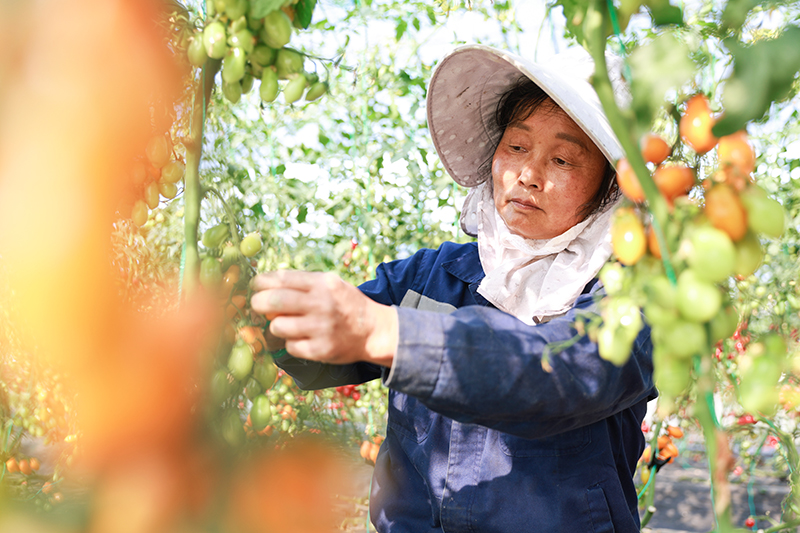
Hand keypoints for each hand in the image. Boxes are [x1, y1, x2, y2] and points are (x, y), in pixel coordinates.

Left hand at [250, 270, 397, 366]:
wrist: (373, 330)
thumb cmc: (345, 304)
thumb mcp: (330, 284)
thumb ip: (302, 283)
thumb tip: (266, 285)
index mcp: (322, 284)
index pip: (282, 278)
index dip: (262, 282)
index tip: (256, 285)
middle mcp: (321, 304)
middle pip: (274, 301)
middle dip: (259, 303)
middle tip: (258, 306)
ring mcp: (321, 328)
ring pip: (278, 326)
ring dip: (276, 326)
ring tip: (286, 325)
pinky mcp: (321, 350)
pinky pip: (290, 347)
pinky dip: (291, 343)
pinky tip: (301, 339)